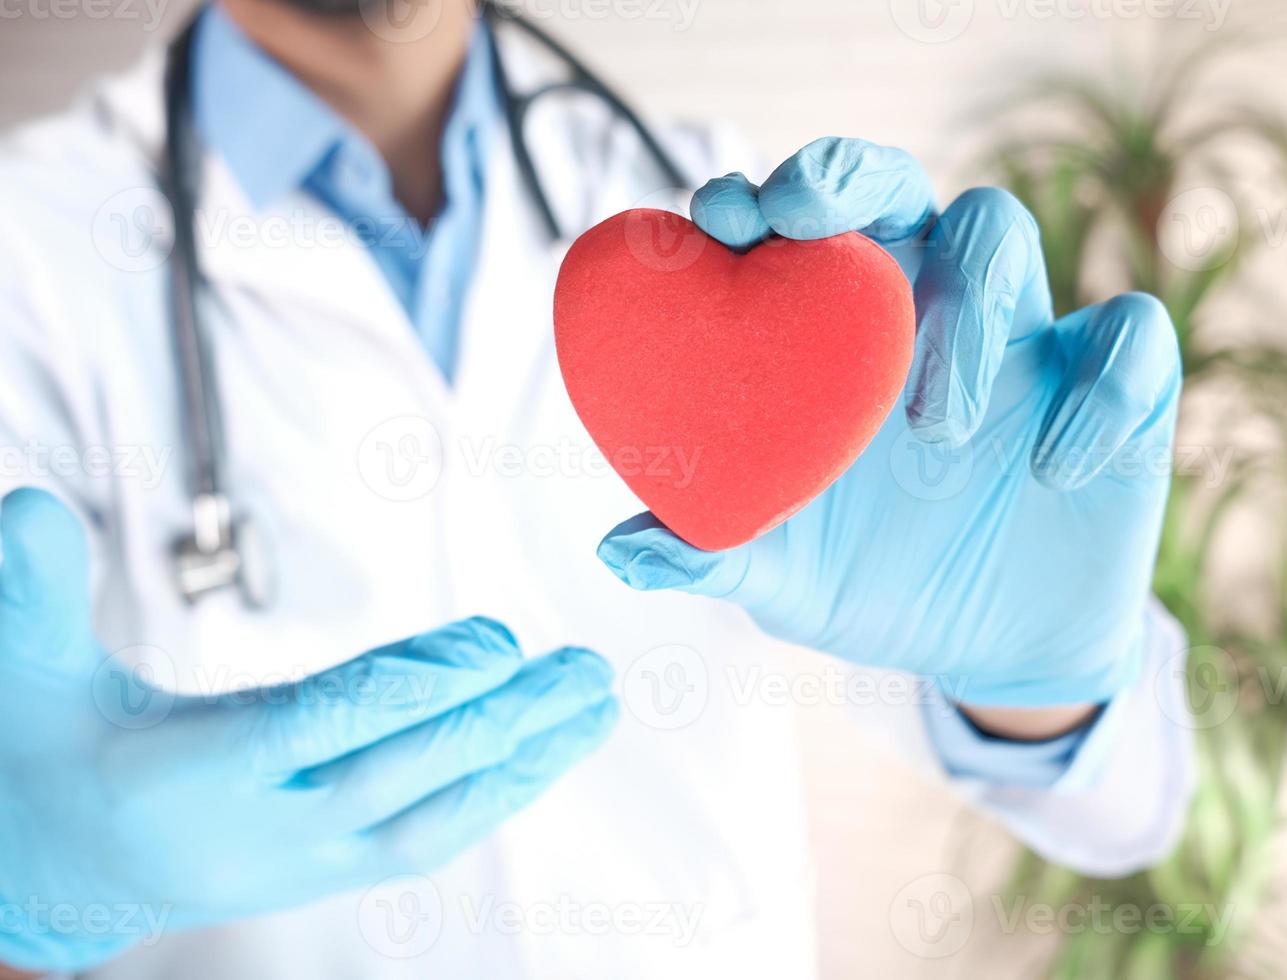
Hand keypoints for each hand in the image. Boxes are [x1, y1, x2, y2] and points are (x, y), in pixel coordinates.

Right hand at [0, 489, 617, 972]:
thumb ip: (30, 591)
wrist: (49, 867)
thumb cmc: (40, 752)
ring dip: (523, 767)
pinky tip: (544, 754)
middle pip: (398, 778)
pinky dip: (493, 796)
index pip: (318, 729)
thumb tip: (20, 503)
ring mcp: (299, 866)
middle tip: (585, 669)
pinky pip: (426, 841)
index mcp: (185, 780)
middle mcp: (256, 836)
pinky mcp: (327, 875)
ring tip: (597, 708)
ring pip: (430, 823)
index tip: (496, 643)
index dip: (410, 687)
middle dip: (499, 725)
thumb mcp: (21, 671)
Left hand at [597, 137, 1179, 711]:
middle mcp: (927, 314)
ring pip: (1004, 231)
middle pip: (901, 187)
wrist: (989, 657)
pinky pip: (1131, 338)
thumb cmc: (872, 588)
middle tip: (804, 218)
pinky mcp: (1121, 390)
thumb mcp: (785, 580)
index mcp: (838, 338)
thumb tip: (621, 547)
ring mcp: (1025, 341)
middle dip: (851, 179)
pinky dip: (1099, 390)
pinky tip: (1050, 471)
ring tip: (934, 424)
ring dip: (965, 304)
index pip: (804, 226)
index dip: (760, 198)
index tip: (719, 220)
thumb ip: (714, 553)